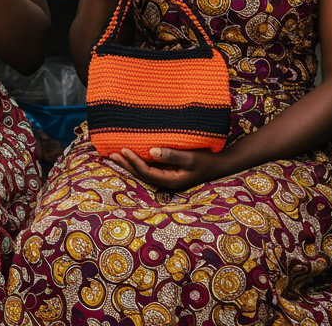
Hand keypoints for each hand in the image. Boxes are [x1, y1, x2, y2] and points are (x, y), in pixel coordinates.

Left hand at [107, 147, 232, 191]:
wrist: (221, 164)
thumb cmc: (207, 160)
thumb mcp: (191, 157)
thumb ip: (172, 155)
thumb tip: (151, 151)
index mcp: (171, 180)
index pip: (146, 172)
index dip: (134, 162)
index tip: (123, 150)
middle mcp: (166, 180)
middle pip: (141, 174)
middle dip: (125, 164)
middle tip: (110, 154)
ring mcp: (167, 175)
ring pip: (143, 171)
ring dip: (129, 163)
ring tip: (114, 154)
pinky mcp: (168, 170)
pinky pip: (149, 166)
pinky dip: (138, 160)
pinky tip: (130, 153)